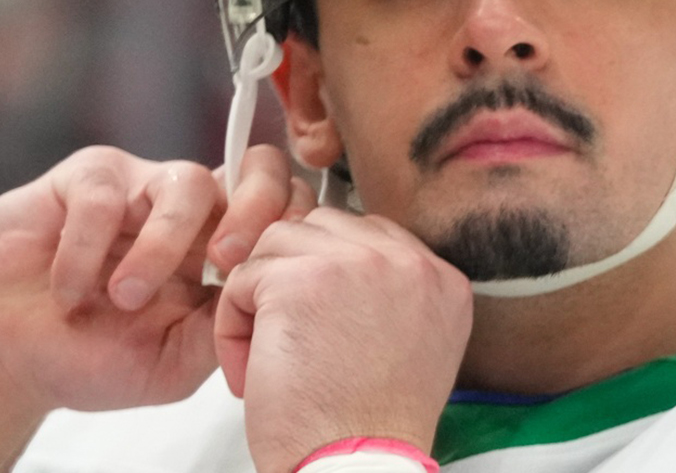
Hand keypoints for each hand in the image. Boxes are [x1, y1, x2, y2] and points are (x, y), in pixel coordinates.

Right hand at [0, 143, 314, 413]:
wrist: (6, 359)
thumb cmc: (90, 357)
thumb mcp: (173, 363)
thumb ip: (221, 331)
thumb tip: (267, 300)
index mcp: (222, 246)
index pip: (284, 206)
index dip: (290, 225)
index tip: (265, 276)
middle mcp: (191, 209)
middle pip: (256, 170)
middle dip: (253, 212)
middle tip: (223, 264)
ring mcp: (140, 187)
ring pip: (186, 183)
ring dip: (161, 247)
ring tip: (123, 298)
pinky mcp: (85, 179)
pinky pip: (106, 195)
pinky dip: (88, 249)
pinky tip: (69, 291)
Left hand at [216, 207, 473, 471]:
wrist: (355, 469)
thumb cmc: (369, 429)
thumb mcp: (413, 349)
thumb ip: (394, 297)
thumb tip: (338, 267)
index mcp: (442, 279)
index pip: (372, 236)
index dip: (331, 275)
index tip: (323, 328)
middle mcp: (408, 262)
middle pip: (325, 227)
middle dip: (294, 276)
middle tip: (291, 340)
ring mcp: (356, 264)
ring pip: (280, 242)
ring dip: (261, 296)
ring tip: (268, 357)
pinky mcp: (300, 280)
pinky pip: (243, 278)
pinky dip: (233, 325)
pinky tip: (251, 371)